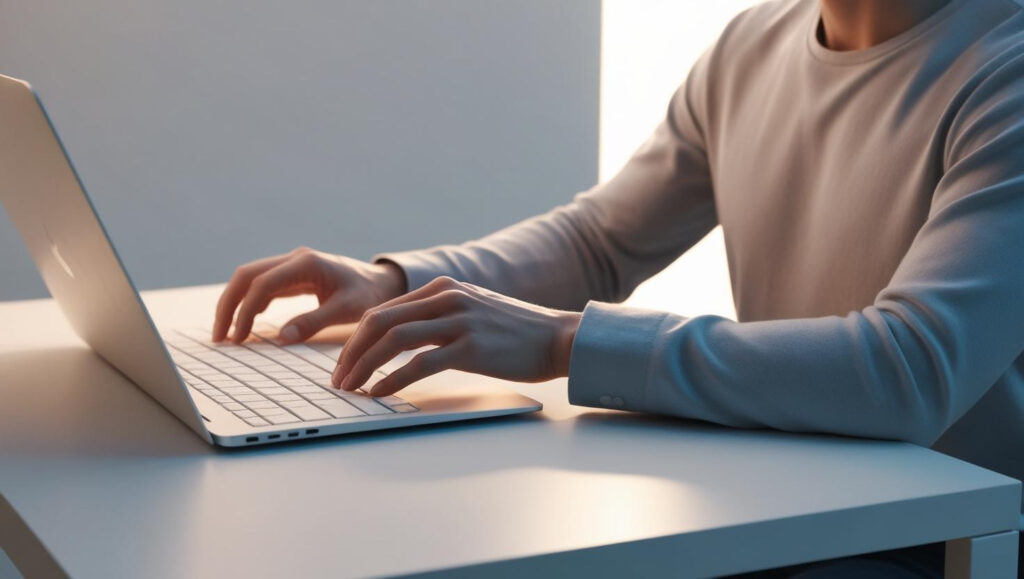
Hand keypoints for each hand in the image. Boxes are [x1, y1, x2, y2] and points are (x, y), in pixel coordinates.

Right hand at [212, 247, 406, 342]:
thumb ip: (315, 321)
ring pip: (250, 279)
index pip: (263, 284)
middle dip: (229, 305)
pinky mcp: (293, 275)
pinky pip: (262, 286)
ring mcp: (292, 266)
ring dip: (235, 304)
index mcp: (306, 263)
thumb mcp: (348, 310)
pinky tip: (245, 324)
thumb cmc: (369, 295)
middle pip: (247, 276)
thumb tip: (282, 337)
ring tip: (227, 335)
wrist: (382, 283)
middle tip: (220, 337)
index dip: (245, 311)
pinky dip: (249, 303)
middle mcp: (295, 259)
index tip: (238, 338)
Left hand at [332, 276, 581, 396]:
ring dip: (364, 366)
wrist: (559, 338)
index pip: (384, 310)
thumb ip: (439, 318)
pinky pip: (419, 363)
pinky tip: (380, 393)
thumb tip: (400, 341)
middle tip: (337, 380)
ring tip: (350, 389)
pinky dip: (392, 380)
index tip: (344, 363)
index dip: (356, 339)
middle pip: (379, 321)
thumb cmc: (516, 333)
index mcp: (442, 288)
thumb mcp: (472, 311)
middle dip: (350, 352)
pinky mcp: (470, 347)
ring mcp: (459, 321)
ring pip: (393, 340)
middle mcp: (446, 298)